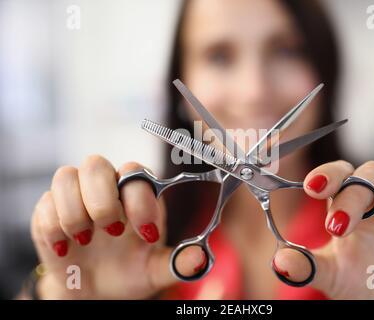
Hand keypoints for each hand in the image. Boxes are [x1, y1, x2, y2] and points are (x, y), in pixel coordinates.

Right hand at [31, 155, 205, 298]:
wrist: (96, 291)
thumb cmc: (130, 273)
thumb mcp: (156, 271)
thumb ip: (177, 264)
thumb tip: (199, 259)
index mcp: (137, 195)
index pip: (137, 174)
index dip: (140, 201)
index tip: (147, 235)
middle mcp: (106, 189)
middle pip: (95, 164)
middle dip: (101, 200)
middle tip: (111, 232)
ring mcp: (76, 197)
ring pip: (65, 175)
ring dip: (73, 211)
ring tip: (86, 240)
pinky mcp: (49, 212)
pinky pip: (43, 204)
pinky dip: (52, 227)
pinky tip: (65, 248)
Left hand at [273, 154, 373, 298]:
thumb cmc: (362, 281)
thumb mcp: (332, 275)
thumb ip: (307, 266)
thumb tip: (280, 261)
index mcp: (351, 202)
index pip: (340, 173)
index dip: (328, 175)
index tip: (313, 187)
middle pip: (370, 172)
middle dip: (355, 194)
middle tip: (341, 226)